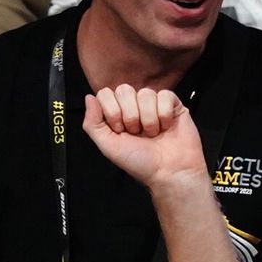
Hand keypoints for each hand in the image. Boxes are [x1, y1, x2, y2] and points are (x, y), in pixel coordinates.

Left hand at [83, 87, 205, 188]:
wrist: (168, 170)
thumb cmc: (140, 162)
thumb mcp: (109, 147)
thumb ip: (93, 124)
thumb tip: (89, 98)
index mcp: (116, 116)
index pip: (105, 94)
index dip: (111, 111)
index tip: (119, 130)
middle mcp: (133, 107)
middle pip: (124, 90)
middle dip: (129, 115)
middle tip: (136, 133)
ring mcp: (153, 104)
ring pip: (145, 93)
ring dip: (148, 119)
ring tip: (152, 134)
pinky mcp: (172, 103)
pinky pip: (165, 95)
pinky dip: (164, 115)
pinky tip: (165, 127)